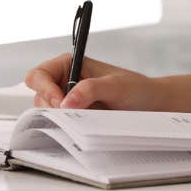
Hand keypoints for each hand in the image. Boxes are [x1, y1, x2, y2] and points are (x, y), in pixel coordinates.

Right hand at [23, 55, 165, 111]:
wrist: (151, 105)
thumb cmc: (137, 88)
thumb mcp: (116, 86)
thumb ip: (91, 89)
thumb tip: (68, 100)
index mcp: (70, 64)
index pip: (39, 74)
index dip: (45, 89)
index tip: (61, 102)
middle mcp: (65, 81)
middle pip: (39, 95)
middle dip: (51, 106)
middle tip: (71, 114)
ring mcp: (69, 100)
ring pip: (46, 111)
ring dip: (59, 117)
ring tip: (84, 117)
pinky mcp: (74, 116)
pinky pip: (59, 123)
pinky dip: (65, 126)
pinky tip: (83, 125)